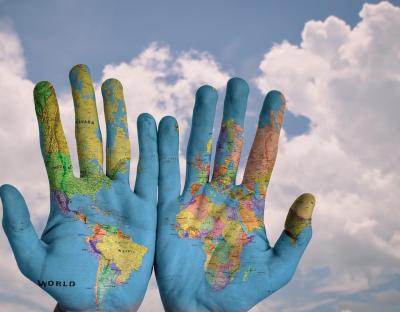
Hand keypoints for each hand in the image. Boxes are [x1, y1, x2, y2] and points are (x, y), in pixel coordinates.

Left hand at [0, 65, 157, 310]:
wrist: (101, 305)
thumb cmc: (65, 286)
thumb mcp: (32, 260)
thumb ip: (17, 225)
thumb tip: (4, 186)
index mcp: (65, 197)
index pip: (55, 148)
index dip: (49, 118)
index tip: (43, 86)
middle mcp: (93, 189)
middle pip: (89, 138)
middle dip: (85, 105)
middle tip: (81, 71)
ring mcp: (120, 196)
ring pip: (119, 147)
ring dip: (118, 116)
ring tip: (114, 84)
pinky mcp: (144, 209)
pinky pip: (149, 173)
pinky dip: (152, 147)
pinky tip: (153, 121)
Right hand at [155, 78, 314, 310]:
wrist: (203, 310)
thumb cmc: (241, 291)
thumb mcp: (278, 268)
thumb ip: (296, 235)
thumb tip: (311, 196)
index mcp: (249, 204)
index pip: (261, 157)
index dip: (268, 127)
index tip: (275, 96)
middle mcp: (221, 194)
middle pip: (228, 145)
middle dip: (233, 114)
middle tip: (236, 82)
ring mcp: (194, 199)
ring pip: (197, 151)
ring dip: (200, 122)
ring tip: (205, 90)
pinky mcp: (168, 210)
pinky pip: (164, 174)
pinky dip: (161, 149)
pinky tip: (159, 123)